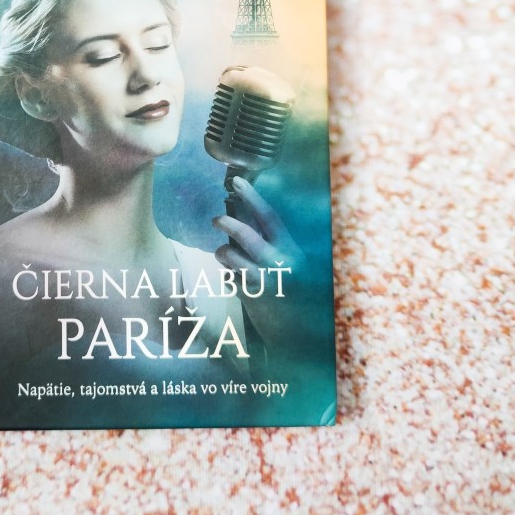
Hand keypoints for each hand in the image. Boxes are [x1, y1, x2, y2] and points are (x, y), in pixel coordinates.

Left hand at [211, 176, 305, 347]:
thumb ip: (271, 242)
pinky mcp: (250, 296)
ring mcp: (263, 280)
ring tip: (227, 257)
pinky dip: (227, 276)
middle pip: (246, 234)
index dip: (252, 196)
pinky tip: (238, 282)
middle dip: (227, 222)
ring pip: (229, 255)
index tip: (236, 181)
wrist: (298, 333)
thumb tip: (242, 214)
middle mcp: (279, 262)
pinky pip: (227, 277)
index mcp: (290, 249)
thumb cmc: (293, 291)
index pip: (269, 216)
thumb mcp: (290, 263)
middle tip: (215, 219)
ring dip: (222, 253)